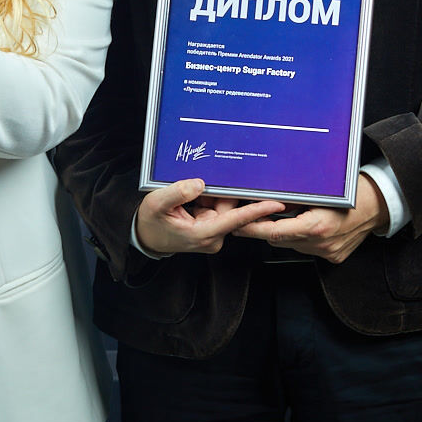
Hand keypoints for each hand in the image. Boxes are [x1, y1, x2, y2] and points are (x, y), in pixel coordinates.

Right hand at [134, 178, 285, 255]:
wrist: (144, 237)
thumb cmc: (151, 224)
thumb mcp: (157, 204)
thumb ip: (178, 193)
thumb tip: (199, 184)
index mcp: (203, 234)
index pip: (235, 219)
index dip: (257, 210)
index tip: (276, 204)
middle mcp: (212, 236)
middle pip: (228, 208)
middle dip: (219, 193)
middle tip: (201, 187)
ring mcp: (212, 233)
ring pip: (222, 207)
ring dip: (210, 197)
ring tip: (189, 195)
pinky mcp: (210, 229)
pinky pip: (216, 209)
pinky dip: (207, 200)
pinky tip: (194, 198)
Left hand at [231, 173, 388, 264]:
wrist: (378, 205)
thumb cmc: (352, 192)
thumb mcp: (320, 192)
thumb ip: (292, 200)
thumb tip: (267, 200)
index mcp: (317, 226)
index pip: (274, 231)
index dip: (253, 229)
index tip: (238, 225)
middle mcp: (321, 243)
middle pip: (281, 240)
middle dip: (267, 228)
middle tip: (255, 216)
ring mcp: (327, 252)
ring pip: (293, 245)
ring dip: (288, 233)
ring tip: (294, 216)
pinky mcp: (333, 256)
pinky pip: (308, 249)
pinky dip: (303, 238)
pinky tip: (312, 225)